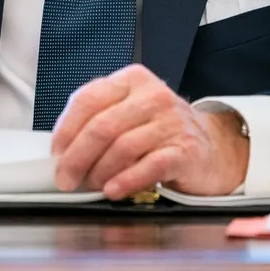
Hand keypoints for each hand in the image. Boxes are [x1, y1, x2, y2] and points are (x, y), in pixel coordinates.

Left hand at [50, 64, 248, 198]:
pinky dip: (126, 181)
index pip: (88, 99)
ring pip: (122, 147)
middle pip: (102, 126)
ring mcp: (171, 121)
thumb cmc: (162, 131)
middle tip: (66, 178)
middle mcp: (152, 96)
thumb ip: (100, 121)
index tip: (55, 152)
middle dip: (77, 157)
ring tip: (90, 186)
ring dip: (99, 172)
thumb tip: (63, 150)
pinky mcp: (185, 149)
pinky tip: (113, 190)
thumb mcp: (131, 112)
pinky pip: (149, 166)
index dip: (66, 128)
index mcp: (131, 80)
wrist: (213, 147)